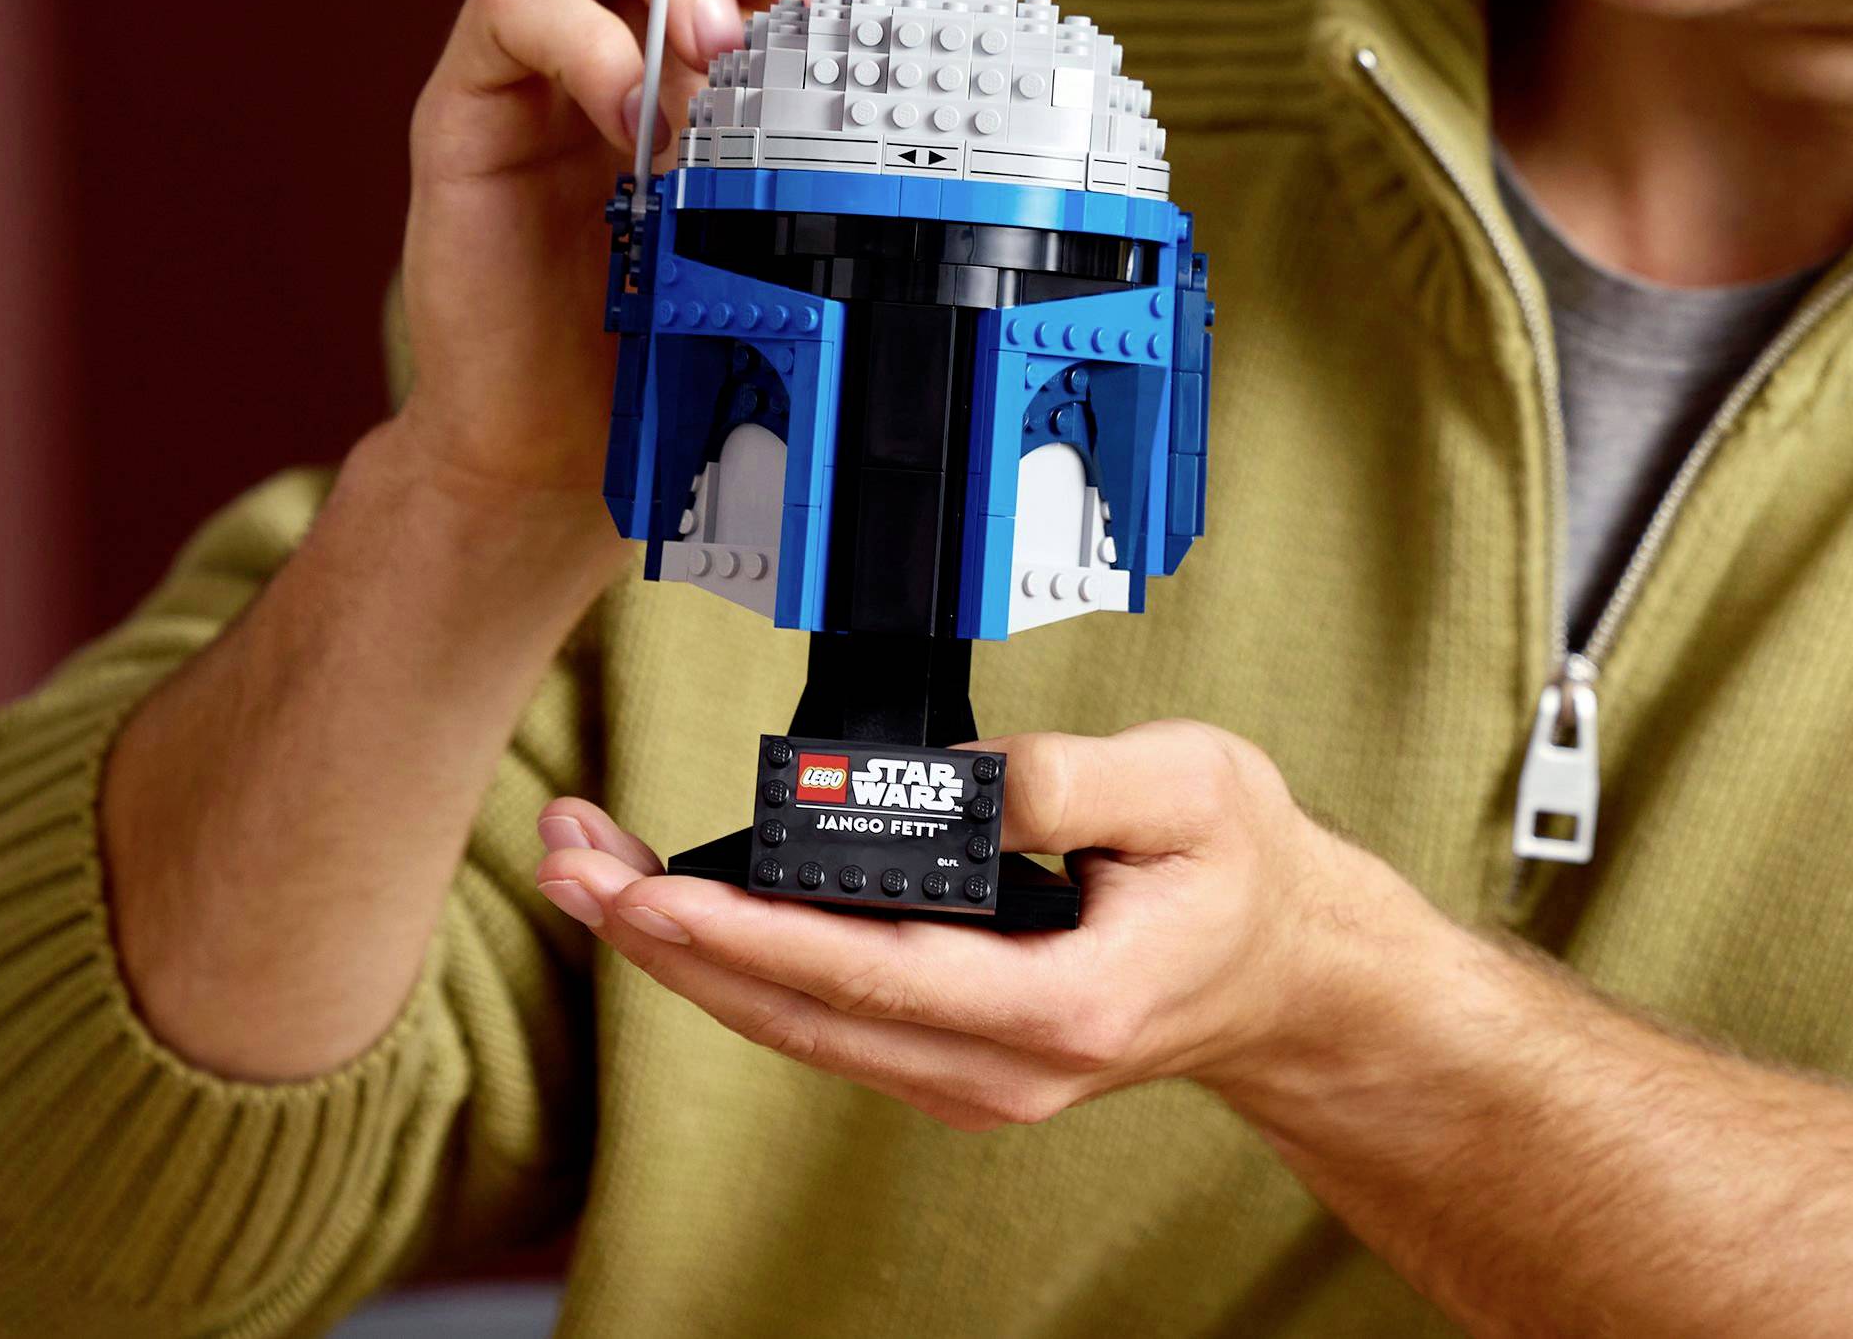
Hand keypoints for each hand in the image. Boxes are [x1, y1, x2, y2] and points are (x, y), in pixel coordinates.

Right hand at [388, 0, 957, 549]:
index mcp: (723, 5)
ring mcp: (544, 35)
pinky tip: (642, 128)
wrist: (561, 444)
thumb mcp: (801, 223)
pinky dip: (584, 42)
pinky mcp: (468, 94)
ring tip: (722, 45)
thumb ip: (855, 152)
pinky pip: (509, 1)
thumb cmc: (690, 321)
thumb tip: (981, 124)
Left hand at [532, 721, 1390, 1127]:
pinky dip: (737, 963)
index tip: (649, 890)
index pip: (863, 973)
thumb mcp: (1194, 788)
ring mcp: (967, 1075)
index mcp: (1055, 1007)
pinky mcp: (950, 1055)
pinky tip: (680, 914)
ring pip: (790, 1023)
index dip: (743, 934)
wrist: (1286, 968)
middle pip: (792, 1012)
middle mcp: (994, 1068)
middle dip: (663, 936)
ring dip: (679, 951)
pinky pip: (819, 1018)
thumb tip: (960, 776)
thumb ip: (1076, 779)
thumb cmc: (1243, 872)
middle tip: (566, 857)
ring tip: (587, 871)